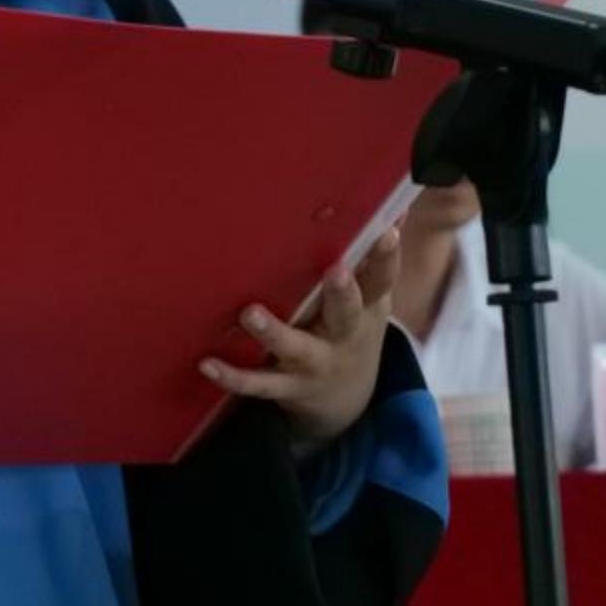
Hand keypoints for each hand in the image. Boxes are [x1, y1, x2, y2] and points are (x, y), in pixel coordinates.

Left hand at [198, 229, 400, 447]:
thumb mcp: (373, 298)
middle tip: (335, 271)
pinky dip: (233, 375)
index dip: (386, 257)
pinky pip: (258, 383)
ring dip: (273, 332)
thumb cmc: (352, 327)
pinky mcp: (286, 386)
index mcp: (367, 309)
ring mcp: (314, 363)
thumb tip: (398, 204)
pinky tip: (207, 363)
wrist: (346, 401)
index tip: (386, 231)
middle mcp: (343, 337)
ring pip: (295, 348)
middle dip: (342, 293)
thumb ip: (376, 256)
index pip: (381, 280)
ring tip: (249, 314)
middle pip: (346, 315)